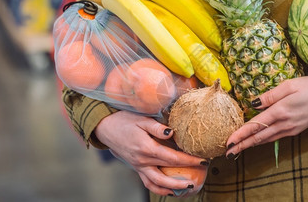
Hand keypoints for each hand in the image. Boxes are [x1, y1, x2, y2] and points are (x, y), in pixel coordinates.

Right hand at [94, 110, 208, 195]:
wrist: (105, 128)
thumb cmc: (124, 120)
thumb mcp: (141, 118)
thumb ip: (157, 126)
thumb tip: (172, 132)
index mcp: (146, 147)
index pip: (173, 157)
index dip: (189, 160)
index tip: (202, 160)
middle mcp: (142, 160)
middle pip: (168, 171)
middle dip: (186, 174)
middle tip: (201, 172)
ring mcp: (138, 166)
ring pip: (157, 183)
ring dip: (173, 187)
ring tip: (188, 187)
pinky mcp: (136, 168)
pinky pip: (148, 183)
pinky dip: (160, 189)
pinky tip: (170, 189)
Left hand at [225, 76, 307, 156]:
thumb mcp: (290, 85)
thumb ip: (270, 95)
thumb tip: (254, 103)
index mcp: (280, 111)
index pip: (255, 125)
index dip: (241, 134)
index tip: (229, 141)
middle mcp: (284, 124)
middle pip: (258, 137)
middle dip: (242, 145)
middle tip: (228, 152)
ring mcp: (290, 129)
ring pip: (266, 139)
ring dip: (251, 144)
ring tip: (238, 148)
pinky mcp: (295, 130)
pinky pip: (274, 137)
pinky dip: (262, 140)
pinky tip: (256, 140)